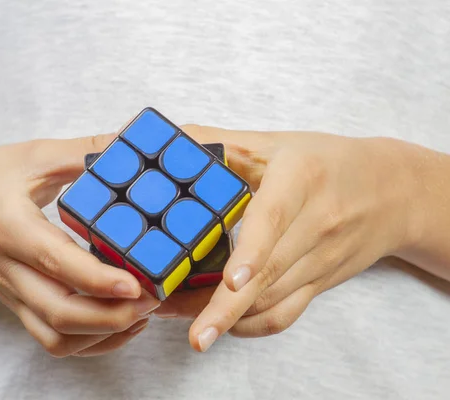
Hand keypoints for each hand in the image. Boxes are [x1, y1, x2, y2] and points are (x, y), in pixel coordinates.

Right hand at [0, 135, 159, 356]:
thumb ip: (82, 152)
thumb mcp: (29, 157)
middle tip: (153, 297)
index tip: (136, 283)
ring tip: (142, 312)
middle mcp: (9, 269)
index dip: (96, 278)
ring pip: (56, 337)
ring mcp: (14, 294)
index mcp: (8, 226)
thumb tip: (132, 143)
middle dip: (112, 315)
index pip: (53, 260)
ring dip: (104, 334)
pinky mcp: (20, 306)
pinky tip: (119, 324)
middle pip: (59, 312)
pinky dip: (90, 343)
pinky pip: (52, 341)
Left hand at [166, 126, 418, 350]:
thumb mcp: (275, 143)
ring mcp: (321, 260)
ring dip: (225, 318)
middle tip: (185, 330)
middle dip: (222, 307)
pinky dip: (250, 326)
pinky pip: (285, 315)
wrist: (391, 192)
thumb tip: (170, 141)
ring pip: (271, 301)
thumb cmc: (324, 162)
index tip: (230, 280)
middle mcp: (316, 224)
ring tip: (182, 323)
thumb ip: (220, 142)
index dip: (252, 252)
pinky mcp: (320, 284)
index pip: (275, 219)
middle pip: (268, 275)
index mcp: (300, 179)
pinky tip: (221, 325)